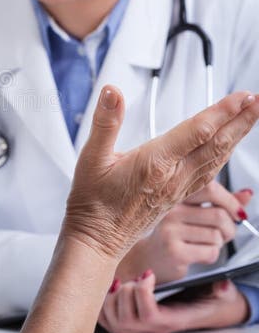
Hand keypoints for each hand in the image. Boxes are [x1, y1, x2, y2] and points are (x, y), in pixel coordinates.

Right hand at [61, 85, 258, 264]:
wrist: (97, 240)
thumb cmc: (93, 202)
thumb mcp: (91, 158)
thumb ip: (106, 122)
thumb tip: (112, 92)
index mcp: (155, 163)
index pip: (198, 131)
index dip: (222, 111)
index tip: (242, 96)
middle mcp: (173, 177)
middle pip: (216, 144)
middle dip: (241, 121)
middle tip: (257, 102)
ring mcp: (179, 188)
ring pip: (217, 159)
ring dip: (237, 136)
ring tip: (250, 117)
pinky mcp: (178, 196)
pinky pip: (209, 173)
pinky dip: (224, 155)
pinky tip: (227, 149)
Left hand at [99, 272, 249, 332]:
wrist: (206, 308)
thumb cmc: (210, 298)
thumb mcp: (221, 292)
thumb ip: (222, 289)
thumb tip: (221, 286)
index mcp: (174, 320)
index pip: (149, 316)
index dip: (142, 293)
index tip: (148, 273)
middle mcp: (154, 328)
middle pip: (127, 319)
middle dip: (126, 293)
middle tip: (135, 277)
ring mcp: (141, 329)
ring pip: (115, 322)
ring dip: (112, 298)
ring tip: (122, 281)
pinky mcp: (130, 325)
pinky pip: (107, 322)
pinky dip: (103, 305)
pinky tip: (111, 288)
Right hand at [117, 183, 253, 283]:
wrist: (149, 258)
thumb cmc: (174, 235)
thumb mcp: (195, 214)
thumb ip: (221, 203)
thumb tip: (247, 194)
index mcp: (177, 196)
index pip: (210, 188)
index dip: (231, 201)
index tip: (238, 213)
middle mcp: (171, 210)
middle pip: (219, 215)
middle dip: (230, 229)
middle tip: (225, 234)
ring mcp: (171, 230)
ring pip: (216, 236)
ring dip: (219, 244)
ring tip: (205, 244)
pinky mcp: (174, 251)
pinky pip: (210, 252)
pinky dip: (211, 256)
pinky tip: (198, 255)